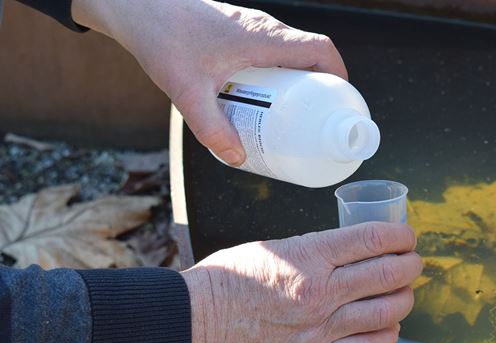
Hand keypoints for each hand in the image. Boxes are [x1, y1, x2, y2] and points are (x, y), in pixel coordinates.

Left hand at [71, 0, 347, 165]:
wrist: (137, 6)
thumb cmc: (163, 37)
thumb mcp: (187, 91)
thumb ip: (211, 128)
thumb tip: (236, 157)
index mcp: (264, 39)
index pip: (320, 50)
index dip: (339, 75)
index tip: (341, 101)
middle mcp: (264, 29)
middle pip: (311, 54)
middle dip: (320, 87)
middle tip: (315, 118)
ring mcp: (252, 27)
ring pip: (291, 53)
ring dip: (298, 81)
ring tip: (292, 114)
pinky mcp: (238, 31)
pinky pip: (273, 52)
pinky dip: (279, 74)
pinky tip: (261, 97)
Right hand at [180, 222, 421, 342]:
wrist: (196, 322)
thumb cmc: (227, 281)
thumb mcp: (273, 249)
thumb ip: (314, 252)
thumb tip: (348, 252)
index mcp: (307, 257)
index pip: (371, 239)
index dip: (399, 235)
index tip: (406, 236)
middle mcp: (319, 293)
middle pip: (388, 275)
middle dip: (410, 265)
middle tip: (412, 261)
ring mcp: (319, 328)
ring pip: (387, 313)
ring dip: (404, 298)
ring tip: (403, 291)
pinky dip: (388, 335)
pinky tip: (388, 325)